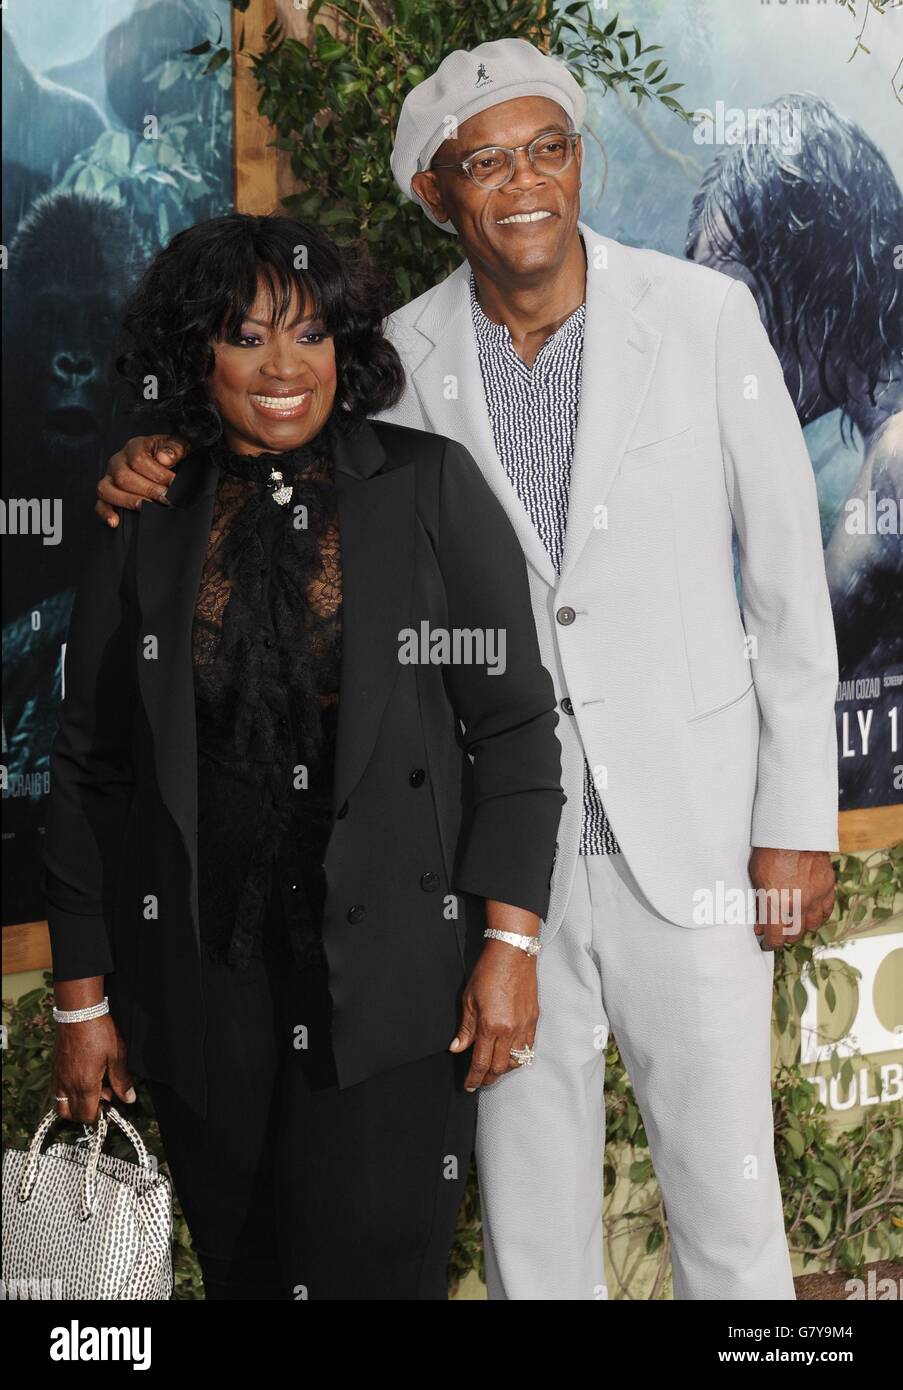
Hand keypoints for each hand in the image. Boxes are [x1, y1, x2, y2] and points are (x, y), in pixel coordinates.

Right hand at [52, 1014, 135, 1124]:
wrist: (78, 1012)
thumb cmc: (99, 1032)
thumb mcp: (117, 1056)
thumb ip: (122, 1081)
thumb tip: (129, 1099)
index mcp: (85, 1085)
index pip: (87, 1116)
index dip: (100, 1115)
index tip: (110, 1101)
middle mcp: (68, 1085)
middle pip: (72, 1115)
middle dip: (87, 1112)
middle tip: (103, 1094)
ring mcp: (58, 1077)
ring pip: (61, 1106)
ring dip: (74, 1105)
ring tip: (91, 1089)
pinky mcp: (55, 1069)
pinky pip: (56, 1091)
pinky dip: (67, 1093)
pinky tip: (81, 1078)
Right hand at [95, 434, 188, 526]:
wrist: (168, 464)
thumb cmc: (171, 456)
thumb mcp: (179, 446)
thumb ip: (174, 449)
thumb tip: (164, 459)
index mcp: (134, 447)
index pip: (138, 460)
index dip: (157, 474)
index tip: (173, 484)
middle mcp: (118, 461)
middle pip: (123, 476)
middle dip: (147, 490)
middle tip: (165, 499)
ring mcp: (110, 477)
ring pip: (107, 489)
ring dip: (127, 501)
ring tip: (145, 508)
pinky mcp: (108, 494)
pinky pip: (100, 504)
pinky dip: (106, 513)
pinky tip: (115, 521)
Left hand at [451, 938, 538, 1090]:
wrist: (513, 954)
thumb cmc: (488, 972)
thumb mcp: (469, 999)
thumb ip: (465, 1028)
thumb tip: (457, 1047)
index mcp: (491, 1026)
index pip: (481, 1062)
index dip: (474, 1078)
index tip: (468, 1085)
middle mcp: (510, 1030)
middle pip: (500, 1067)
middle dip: (488, 1078)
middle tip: (479, 1081)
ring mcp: (525, 1026)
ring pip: (516, 1061)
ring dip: (504, 1069)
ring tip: (494, 1069)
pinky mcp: (534, 1020)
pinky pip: (528, 1048)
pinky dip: (518, 1057)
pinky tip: (510, 1055)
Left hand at [749, 847, 835, 949]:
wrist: (792, 832)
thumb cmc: (769, 852)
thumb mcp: (756, 879)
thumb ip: (759, 905)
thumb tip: (759, 926)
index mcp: (777, 903)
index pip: (776, 937)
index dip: (770, 943)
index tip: (767, 943)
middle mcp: (798, 905)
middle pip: (794, 934)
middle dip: (784, 935)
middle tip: (778, 930)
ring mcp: (815, 897)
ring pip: (812, 925)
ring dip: (802, 926)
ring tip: (794, 920)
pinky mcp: (828, 888)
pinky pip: (826, 911)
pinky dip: (818, 915)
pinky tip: (810, 912)